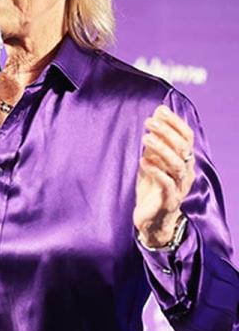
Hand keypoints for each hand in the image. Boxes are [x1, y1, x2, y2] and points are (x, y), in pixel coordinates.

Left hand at [134, 105, 196, 246]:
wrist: (152, 219)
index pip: (186, 137)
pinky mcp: (169, 200)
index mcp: (184, 160)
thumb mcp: (152, 159)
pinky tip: (143, 161)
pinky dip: (156, 171)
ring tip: (145, 138)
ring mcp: (179, 186)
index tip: (160, 111)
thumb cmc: (152, 187)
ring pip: (176, 165)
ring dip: (161, 149)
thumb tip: (158, 112)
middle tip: (149, 122)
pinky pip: (166, 183)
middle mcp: (185, 172)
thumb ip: (156, 140)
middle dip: (167, 132)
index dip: (175, 123)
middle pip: (183, 148)